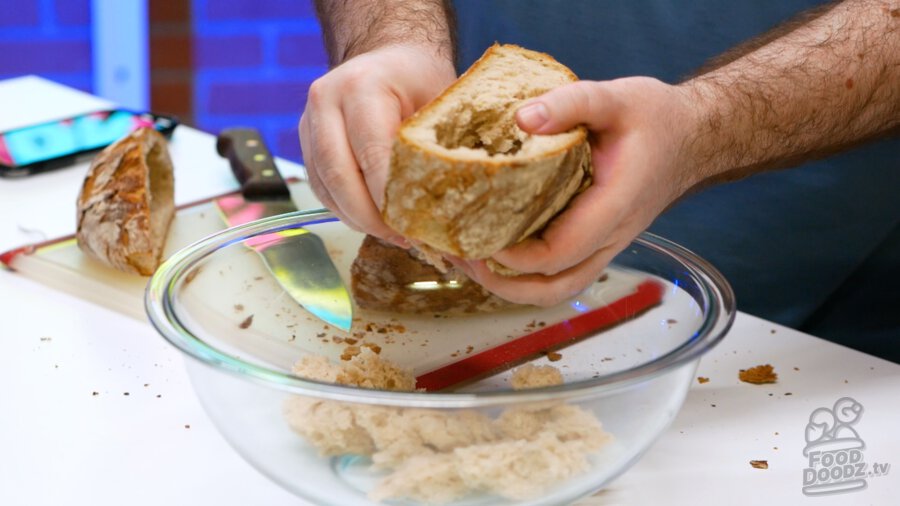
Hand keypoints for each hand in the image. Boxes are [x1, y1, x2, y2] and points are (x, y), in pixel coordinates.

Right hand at [299, 45, 455, 243]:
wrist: (389, 57)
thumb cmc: (420, 80)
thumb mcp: (440, 103)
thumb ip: (438, 149)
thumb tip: (452, 211)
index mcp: (362, 86)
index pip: (371, 154)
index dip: (389, 198)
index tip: (414, 226)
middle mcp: (326, 100)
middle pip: (339, 174)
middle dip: (370, 216)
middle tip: (401, 238)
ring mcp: (309, 120)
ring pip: (325, 185)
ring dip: (356, 217)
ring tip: (392, 234)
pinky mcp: (306, 140)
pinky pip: (321, 186)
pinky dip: (345, 209)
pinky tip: (373, 220)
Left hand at [453, 78, 700, 305]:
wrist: (690, 136)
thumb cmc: (655, 117)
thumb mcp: (616, 96)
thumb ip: (571, 102)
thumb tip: (521, 119)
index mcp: (614, 207)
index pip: (559, 253)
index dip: (514, 256)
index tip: (477, 236)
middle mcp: (610, 237)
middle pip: (554, 288)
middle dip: (503, 284)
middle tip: (461, 258)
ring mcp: (605, 245)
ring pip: (556, 289)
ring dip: (510, 286)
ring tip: (468, 260)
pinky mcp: (596, 242)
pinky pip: (558, 272)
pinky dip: (523, 273)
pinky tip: (492, 248)